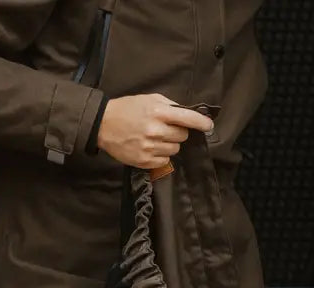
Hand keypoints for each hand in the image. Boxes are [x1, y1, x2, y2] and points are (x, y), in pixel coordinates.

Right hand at [96, 94, 213, 168]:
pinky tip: (150, 147)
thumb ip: (169, 106)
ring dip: (169, 144)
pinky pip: (165, 160)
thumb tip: (188, 114)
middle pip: (182, 136)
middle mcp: (156, 131)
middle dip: (178, 132)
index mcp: (158, 112)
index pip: (187, 118)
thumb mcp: (149, 99)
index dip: (201, 122)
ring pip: (175, 149)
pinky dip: (161, 155)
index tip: (209, 126)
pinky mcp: (144, 161)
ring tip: (155, 138)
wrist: (104, 125)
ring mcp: (150, 147)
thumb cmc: (128, 109)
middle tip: (165, 128)